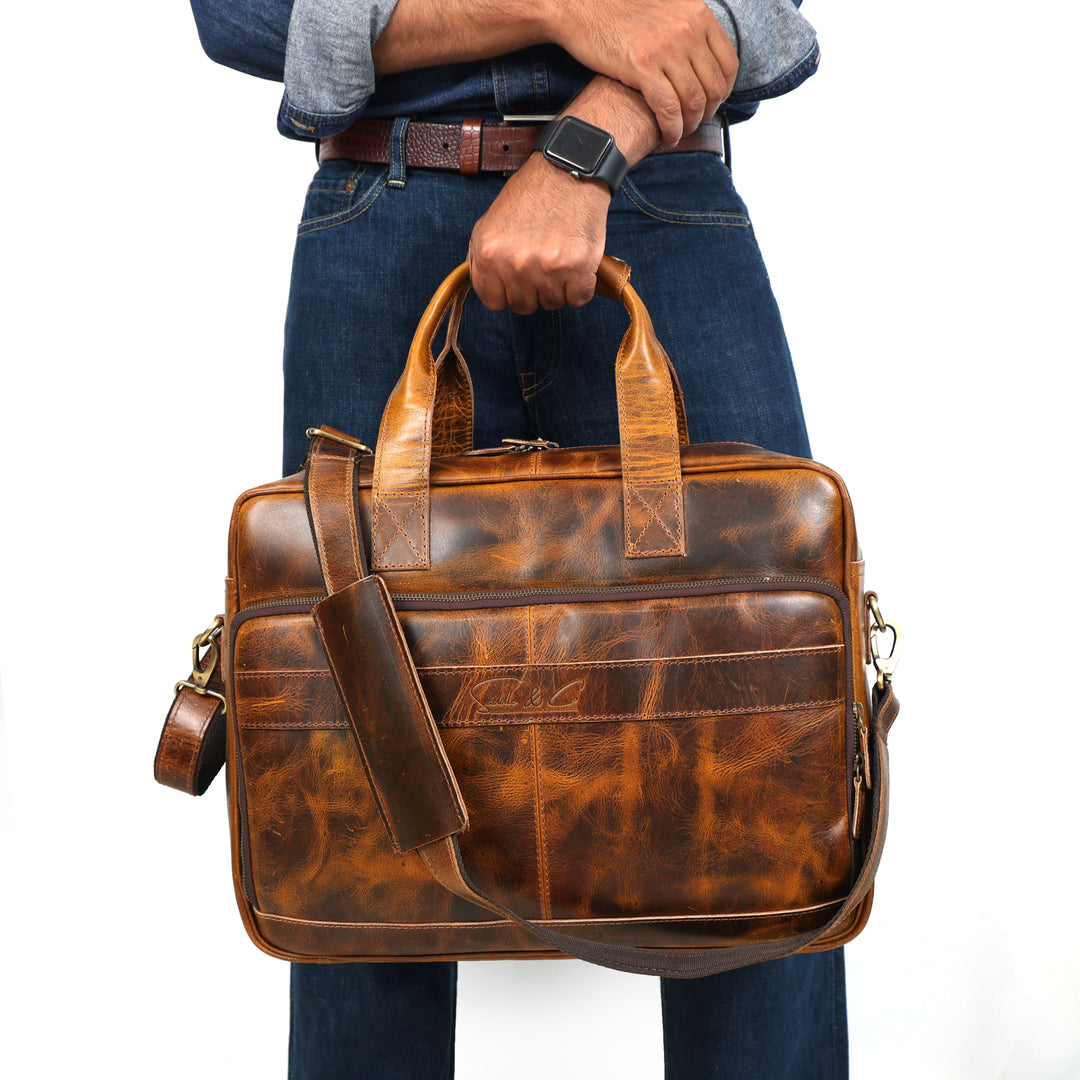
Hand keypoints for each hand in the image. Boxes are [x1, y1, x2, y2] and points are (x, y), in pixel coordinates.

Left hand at [470, 155, 610, 312]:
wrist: (568, 170)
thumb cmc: (530, 195)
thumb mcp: (490, 221)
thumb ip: (481, 258)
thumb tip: (486, 288)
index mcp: (489, 254)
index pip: (493, 302)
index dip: (505, 292)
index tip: (515, 280)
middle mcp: (516, 264)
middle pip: (523, 306)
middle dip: (532, 290)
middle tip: (540, 263)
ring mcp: (548, 268)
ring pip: (551, 304)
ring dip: (557, 287)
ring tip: (558, 257)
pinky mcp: (579, 268)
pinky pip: (578, 299)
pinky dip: (580, 287)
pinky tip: (576, 265)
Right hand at [545, 0, 737, 144]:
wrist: (583, 9)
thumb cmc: (620, 14)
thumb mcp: (667, 11)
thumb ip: (689, 29)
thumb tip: (703, 59)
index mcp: (697, 14)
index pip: (729, 63)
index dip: (724, 93)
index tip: (712, 105)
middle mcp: (687, 29)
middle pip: (714, 87)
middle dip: (707, 114)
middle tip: (693, 124)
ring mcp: (666, 48)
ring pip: (694, 102)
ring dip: (689, 126)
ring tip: (678, 133)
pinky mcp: (642, 67)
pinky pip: (669, 109)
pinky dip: (671, 129)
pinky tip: (666, 136)